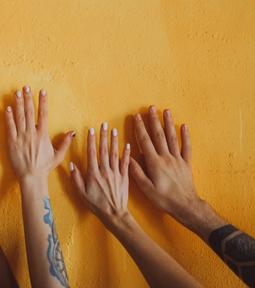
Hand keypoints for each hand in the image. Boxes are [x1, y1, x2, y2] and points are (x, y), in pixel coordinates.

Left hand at [5, 86, 73, 185]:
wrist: (31, 176)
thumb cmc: (45, 167)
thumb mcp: (58, 155)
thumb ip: (65, 143)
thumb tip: (73, 132)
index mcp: (43, 134)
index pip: (43, 114)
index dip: (43, 101)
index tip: (42, 91)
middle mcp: (32, 133)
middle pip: (29, 112)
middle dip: (28, 98)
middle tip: (26, 87)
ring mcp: (21, 137)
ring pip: (19, 117)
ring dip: (18, 104)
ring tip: (16, 93)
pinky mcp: (12, 142)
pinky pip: (10, 127)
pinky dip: (8, 117)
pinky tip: (7, 108)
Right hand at [70, 124, 130, 227]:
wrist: (114, 214)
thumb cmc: (96, 205)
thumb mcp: (81, 193)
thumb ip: (76, 178)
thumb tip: (71, 164)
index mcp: (93, 174)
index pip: (92, 154)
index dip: (91, 141)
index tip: (91, 130)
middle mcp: (105, 172)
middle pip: (104, 150)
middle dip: (103, 136)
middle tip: (104, 124)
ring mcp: (116, 174)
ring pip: (115, 154)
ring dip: (114, 141)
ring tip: (114, 130)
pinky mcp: (124, 178)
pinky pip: (125, 163)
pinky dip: (126, 153)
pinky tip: (127, 144)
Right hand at [128, 106, 200, 222]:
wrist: (184, 205)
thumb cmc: (163, 199)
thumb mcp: (145, 188)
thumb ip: (136, 171)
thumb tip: (127, 157)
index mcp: (154, 163)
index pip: (145, 141)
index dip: (140, 128)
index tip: (136, 116)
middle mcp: (166, 158)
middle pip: (159, 135)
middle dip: (154, 120)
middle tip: (151, 108)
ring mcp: (177, 159)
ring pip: (172, 137)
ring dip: (168, 123)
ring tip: (166, 111)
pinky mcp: (186, 163)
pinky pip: (186, 147)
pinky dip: (185, 136)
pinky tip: (184, 126)